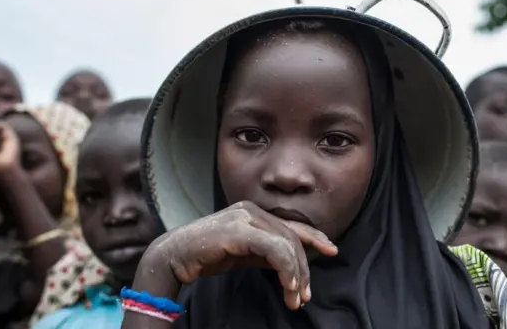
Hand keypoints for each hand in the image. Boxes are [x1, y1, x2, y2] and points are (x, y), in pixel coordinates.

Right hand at [150, 201, 337, 309]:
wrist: (175, 256)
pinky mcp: (240, 230)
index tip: (331, 249)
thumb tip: (291, 264)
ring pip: (286, 244)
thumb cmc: (208, 255)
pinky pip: (274, 250)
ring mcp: (245, 217)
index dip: (314, 237)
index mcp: (253, 211)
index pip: (291, 224)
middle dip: (303, 268)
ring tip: (295, 297)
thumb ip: (266, 252)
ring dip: (295, 274)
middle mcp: (252, 209)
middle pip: (291, 237)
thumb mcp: (244, 253)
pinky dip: (286, 269)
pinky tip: (287, 286)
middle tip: (305, 295)